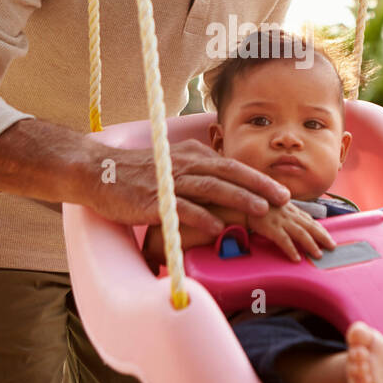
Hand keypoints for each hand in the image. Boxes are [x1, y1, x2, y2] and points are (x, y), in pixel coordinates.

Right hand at [84, 138, 290, 238]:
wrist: (98, 173)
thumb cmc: (137, 174)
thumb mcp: (173, 166)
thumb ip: (198, 173)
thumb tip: (226, 183)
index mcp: (191, 156)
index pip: (231, 166)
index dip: (258, 179)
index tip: (281, 192)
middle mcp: (184, 165)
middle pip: (229, 172)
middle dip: (259, 185)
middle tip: (284, 198)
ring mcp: (169, 182)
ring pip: (211, 186)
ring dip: (239, 197)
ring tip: (261, 210)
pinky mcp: (154, 199)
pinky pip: (182, 208)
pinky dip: (202, 216)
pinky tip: (219, 226)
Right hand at [247, 201, 336, 262]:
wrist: (239, 198)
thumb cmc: (253, 201)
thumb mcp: (271, 203)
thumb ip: (282, 212)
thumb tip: (290, 222)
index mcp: (288, 207)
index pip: (308, 219)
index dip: (320, 228)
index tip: (327, 236)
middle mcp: (287, 212)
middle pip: (310, 225)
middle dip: (323, 236)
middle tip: (332, 246)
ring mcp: (279, 219)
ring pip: (301, 233)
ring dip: (311, 244)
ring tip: (318, 255)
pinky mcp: (269, 226)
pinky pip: (284, 240)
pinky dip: (291, 249)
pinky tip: (296, 258)